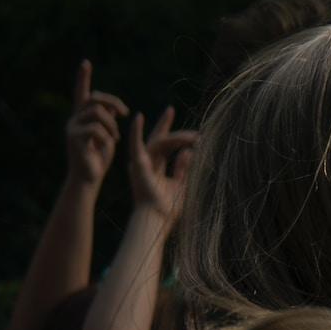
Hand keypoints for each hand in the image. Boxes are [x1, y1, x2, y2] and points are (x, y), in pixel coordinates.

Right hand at [64, 59, 129, 187]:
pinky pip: (95, 128)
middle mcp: (74, 119)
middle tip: (125, 113)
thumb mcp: (107, 135)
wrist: (88, 178)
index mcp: (82, 117)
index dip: (83, 78)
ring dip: (112, 124)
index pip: (82, 93)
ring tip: (115, 137)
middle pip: (94, 98)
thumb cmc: (99, 158)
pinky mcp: (74, 138)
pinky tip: (110, 144)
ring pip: (97, 113)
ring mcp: (72, 127)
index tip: (86, 62)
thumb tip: (115, 108)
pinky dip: (107, 136)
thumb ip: (108, 120)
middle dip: (113, 102)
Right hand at [124, 107, 199, 227]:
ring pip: (158, 143)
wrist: (157, 219)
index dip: (175, 136)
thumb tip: (190, 152)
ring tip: (195, 137)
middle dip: (164, 124)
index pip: (166, 148)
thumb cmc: (170, 208)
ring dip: (177, 137)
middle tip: (170, 109)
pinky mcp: (137, 165)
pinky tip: (137, 118)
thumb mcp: (183, 185)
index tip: (185, 126)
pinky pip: (135, 145)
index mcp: (156, 169)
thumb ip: (185, 169)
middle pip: (158, 140)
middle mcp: (147, 164)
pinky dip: (135, 132)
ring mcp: (141, 164)